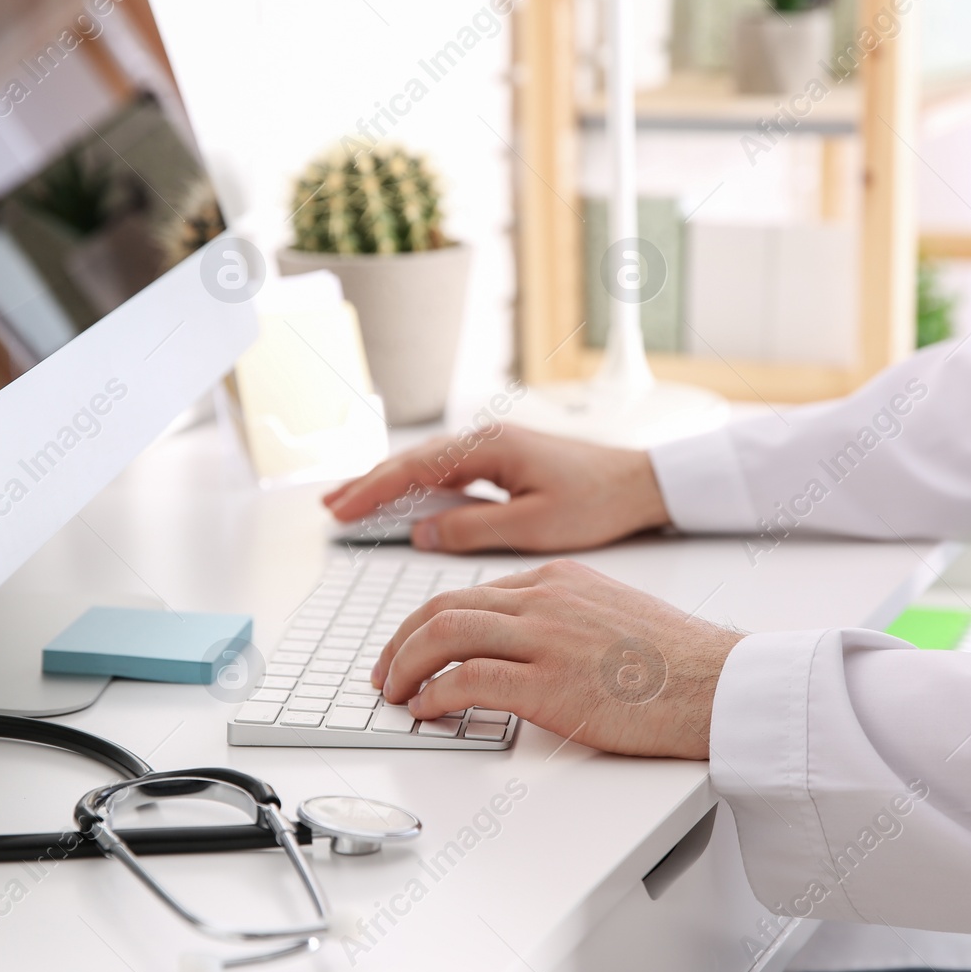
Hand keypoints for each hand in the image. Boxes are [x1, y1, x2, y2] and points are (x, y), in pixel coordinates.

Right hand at [323, 427, 670, 553]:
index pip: (415, 469)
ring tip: (351, 501)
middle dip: (368, 483)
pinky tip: (404, 500)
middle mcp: (486, 439)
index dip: (373, 491)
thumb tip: (423, 532)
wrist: (640, 483)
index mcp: (490, 447)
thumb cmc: (596, 500)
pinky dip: (417, 486)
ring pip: (426, 465)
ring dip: (388, 483)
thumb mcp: (533, 525)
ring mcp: (493, 447)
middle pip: (411, 461)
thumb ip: (474, 528)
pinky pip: (447, 472)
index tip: (342, 510)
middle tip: (330, 506)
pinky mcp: (502, 460)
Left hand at [371, 559, 744, 758]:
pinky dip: (436, 696)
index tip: (411, 648)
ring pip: (444, 634)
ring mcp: (545, 638)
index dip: (428, 624)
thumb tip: (516, 645)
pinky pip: (468, 680)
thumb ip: (560, 615)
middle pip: (443, 607)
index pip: (472, 592)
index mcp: (558, 578)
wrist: (719, 683)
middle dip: (400, 642)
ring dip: (405, 666)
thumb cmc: (675, 661)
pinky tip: (430, 711)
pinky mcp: (549, 684)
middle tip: (385, 673)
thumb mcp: (610, 611)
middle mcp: (546, 598)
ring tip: (396, 695)